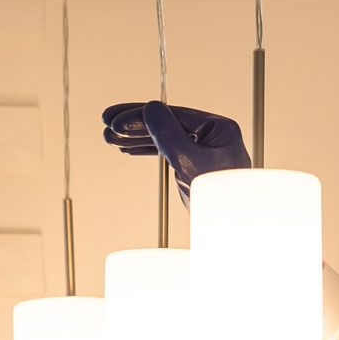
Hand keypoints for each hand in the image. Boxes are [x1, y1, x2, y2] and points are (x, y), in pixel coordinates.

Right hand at [102, 100, 249, 205]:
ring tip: (109, 139)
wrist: (232, 230)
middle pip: (167, 123)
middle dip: (134, 125)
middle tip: (106, 124)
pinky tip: (128, 148)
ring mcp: (203, 150)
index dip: (142, 115)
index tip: (116, 120)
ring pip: (164, 139)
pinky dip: (147, 151)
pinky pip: (168, 153)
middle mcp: (212, 135)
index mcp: (218, 129)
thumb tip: (150, 108)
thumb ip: (169, 135)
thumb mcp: (190, 163)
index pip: (174, 115)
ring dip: (136, 138)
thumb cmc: (220, 198)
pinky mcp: (195, 166)